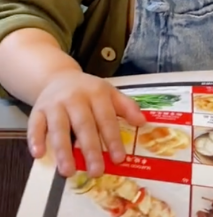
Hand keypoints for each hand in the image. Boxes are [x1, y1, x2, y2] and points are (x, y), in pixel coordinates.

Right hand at [28, 72, 145, 176]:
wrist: (58, 77)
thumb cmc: (88, 90)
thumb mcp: (110, 92)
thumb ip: (126, 106)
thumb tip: (142, 122)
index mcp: (97, 93)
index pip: (106, 119)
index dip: (113, 139)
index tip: (119, 159)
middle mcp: (75, 98)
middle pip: (84, 126)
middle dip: (90, 150)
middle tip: (97, 171)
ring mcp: (54, 104)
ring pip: (59, 128)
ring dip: (63, 151)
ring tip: (68, 171)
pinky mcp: (37, 110)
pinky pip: (35, 125)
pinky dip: (35, 139)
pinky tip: (39, 155)